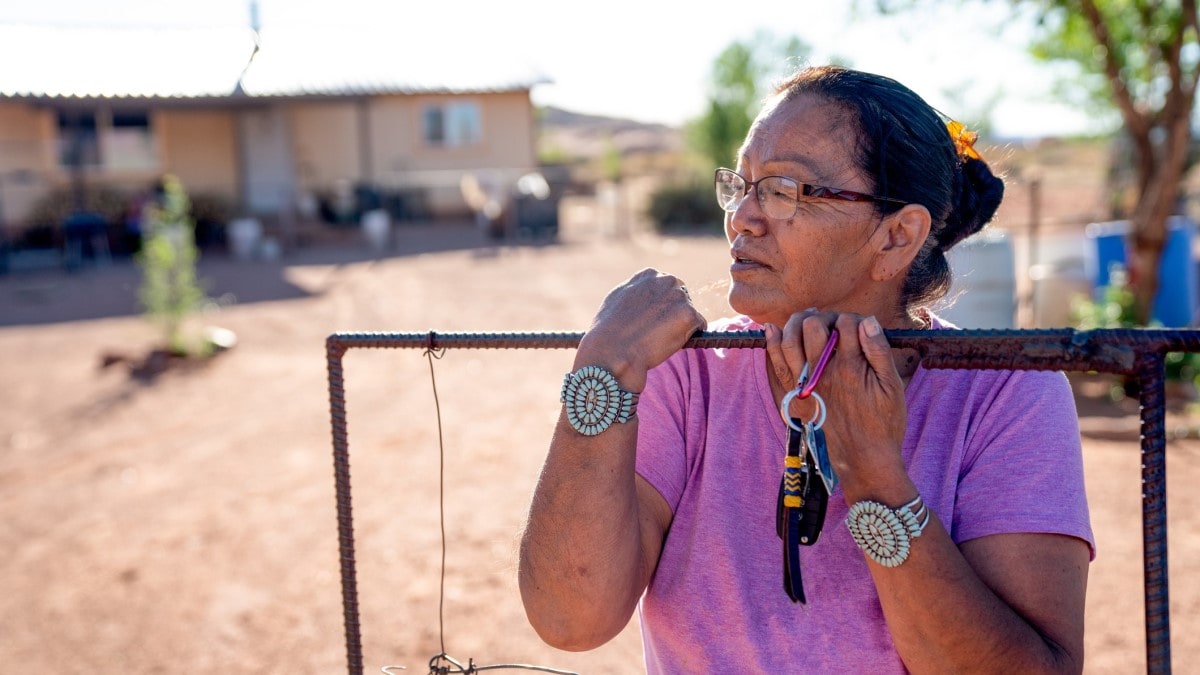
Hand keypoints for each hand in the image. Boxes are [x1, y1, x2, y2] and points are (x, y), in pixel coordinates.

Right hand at [576, 268, 707, 391]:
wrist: (612, 351)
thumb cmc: (608, 331)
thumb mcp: (618, 299)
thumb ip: (636, 291)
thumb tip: (646, 295)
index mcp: (649, 275)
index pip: (666, 286)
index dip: (661, 306)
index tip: (653, 319)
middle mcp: (666, 280)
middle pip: (681, 297)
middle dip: (674, 314)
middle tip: (659, 332)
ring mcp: (679, 297)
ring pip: (689, 313)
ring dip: (681, 326)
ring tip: (659, 339)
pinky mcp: (689, 315)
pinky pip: (699, 326)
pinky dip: (690, 337)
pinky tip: (671, 344)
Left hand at [765, 311, 908, 493]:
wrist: (864, 460)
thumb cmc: (884, 424)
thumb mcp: (893, 387)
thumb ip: (879, 352)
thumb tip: (868, 322)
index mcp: (851, 367)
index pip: (847, 324)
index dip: (855, 320)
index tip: (860, 329)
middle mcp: (824, 372)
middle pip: (814, 325)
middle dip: (825, 317)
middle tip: (833, 325)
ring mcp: (805, 384)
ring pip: (790, 339)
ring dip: (797, 324)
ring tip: (807, 321)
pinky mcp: (794, 396)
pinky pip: (776, 365)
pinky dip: (772, 344)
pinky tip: (773, 330)